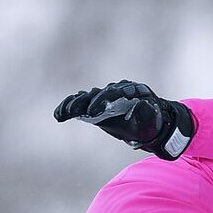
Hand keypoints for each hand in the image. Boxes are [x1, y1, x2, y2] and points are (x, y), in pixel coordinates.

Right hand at [53, 80, 194, 159]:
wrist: (151, 122)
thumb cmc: (153, 121)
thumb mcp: (153, 119)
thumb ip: (146, 112)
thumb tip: (139, 105)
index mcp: (131, 90)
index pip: (114, 93)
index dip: (102, 101)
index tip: (93, 113)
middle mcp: (116, 90)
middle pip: (98, 94)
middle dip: (84, 102)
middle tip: (73, 112)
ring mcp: (105, 97)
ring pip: (87, 98)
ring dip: (73, 105)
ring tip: (61, 113)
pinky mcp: (97, 106)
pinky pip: (82, 104)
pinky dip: (70, 108)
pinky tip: (59, 114)